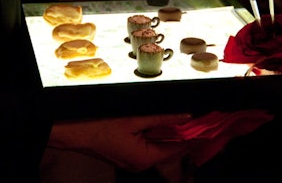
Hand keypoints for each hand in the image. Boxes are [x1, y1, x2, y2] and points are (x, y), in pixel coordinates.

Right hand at [48, 113, 191, 170]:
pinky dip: (155, 137)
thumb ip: (162, 119)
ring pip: (158, 149)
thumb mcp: (135, 119)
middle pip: (168, 150)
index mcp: (145, 158)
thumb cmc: (100, 126)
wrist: (76, 132)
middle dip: (180, 136)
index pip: (177, 150)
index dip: (192, 139)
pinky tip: (157, 126)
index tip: (204, 129)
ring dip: (167, 136)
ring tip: (177, 122)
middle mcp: (141, 164)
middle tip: (191, 121)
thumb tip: (185, 117)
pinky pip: (147, 148)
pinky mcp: (127, 156)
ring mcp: (133, 162)